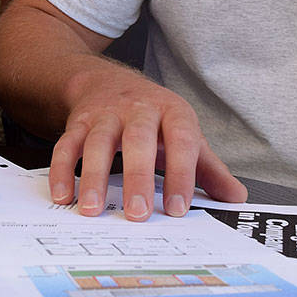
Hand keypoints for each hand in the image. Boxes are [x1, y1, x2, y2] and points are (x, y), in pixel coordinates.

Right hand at [52, 66, 245, 220]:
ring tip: (91, 210)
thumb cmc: (153, 118)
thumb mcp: (184, 134)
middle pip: (137, 140)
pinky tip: (63, 196)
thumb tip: (235, 198)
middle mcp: (138, 109)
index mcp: (172, 112)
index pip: (182, 141)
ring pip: (97, 141)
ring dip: (92, 176)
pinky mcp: (77, 122)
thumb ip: (207, 168)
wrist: (107, 82)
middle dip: (137, 177)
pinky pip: (66, 144)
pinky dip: (61, 170)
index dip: (182, 174)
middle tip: (137, 214)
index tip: (178, 209)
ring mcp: (105, 114)